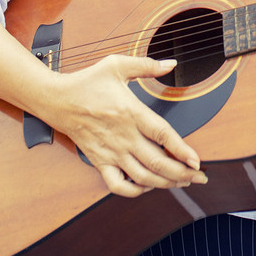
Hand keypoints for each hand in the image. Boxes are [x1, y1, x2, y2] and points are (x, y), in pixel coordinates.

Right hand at [45, 55, 205, 196]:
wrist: (57, 99)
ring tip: (181, 182)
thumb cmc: (87, 81)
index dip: (182, 149)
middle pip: (157, 162)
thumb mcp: (117, 65)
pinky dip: (135, 191)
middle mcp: (123, 135)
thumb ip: (147, 65)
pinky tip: (147, 185)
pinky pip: (118, 185)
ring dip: (164, 183)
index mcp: (131, 111)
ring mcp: (111, 151)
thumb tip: (171, 64)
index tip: (196, 160)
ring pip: (142, 177)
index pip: (162, 134)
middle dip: (182, 173)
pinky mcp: (99, 161)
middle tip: (198, 176)